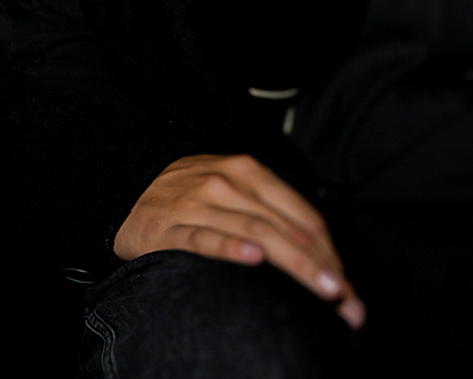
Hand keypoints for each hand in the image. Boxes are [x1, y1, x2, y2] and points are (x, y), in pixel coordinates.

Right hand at [114, 154, 365, 328]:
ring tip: (323, 292)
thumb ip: (271, 210)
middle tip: (345, 300)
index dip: (331, 252)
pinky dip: (231, 247)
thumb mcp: (231, 186)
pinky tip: (253, 258)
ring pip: (257, 234)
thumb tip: (320, 253)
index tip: (347, 286)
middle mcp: (227, 184)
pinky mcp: (171, 227)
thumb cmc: (187, 192)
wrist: (125, 188)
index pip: (303, 215)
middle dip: (323, 267)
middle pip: (287, 228)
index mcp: (248, 172)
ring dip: (296, 265)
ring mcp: (198, 204)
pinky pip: (205, 238)